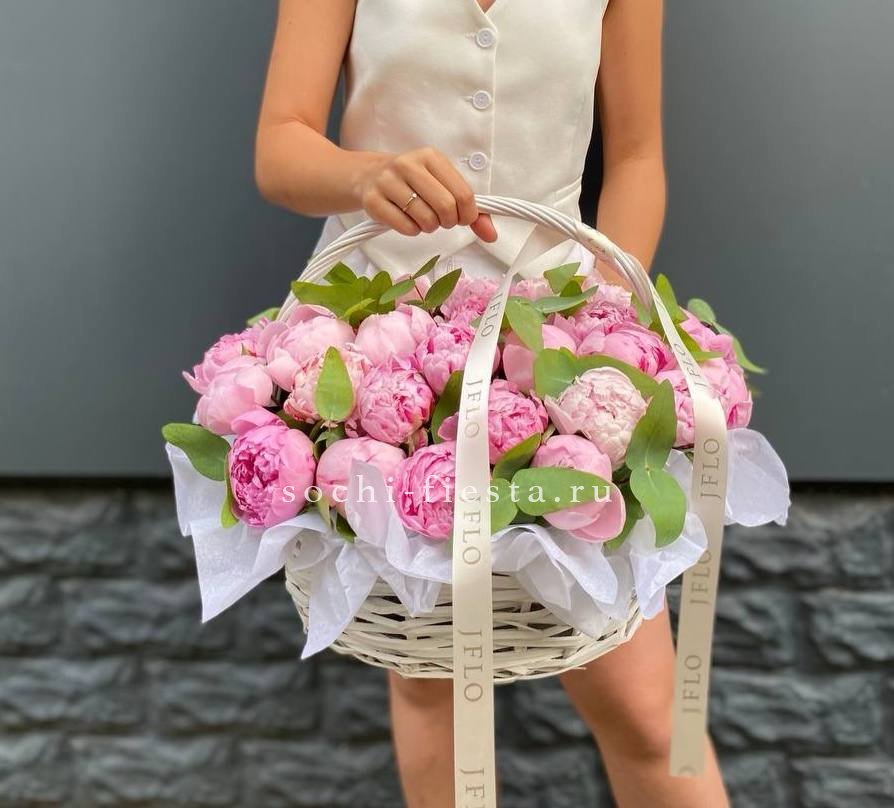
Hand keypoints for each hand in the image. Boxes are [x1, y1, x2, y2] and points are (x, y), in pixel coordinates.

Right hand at [354, 147, 496, 241]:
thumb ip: (470, 210)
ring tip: (422, 217)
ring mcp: (388, 182)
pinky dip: (412, 230)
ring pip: (425, 220)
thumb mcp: (441, 185)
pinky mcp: (373, 201)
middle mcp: (408, 164)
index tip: (462, 218)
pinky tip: (407, 220)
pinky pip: (406, 228)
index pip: (462, 193)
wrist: (368, 176)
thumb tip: (491, 235)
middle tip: (441, 220)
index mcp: (430, 157)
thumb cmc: (413, 183)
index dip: (467, 214)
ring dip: (429, 227)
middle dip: (448, 221)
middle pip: (446, 207)